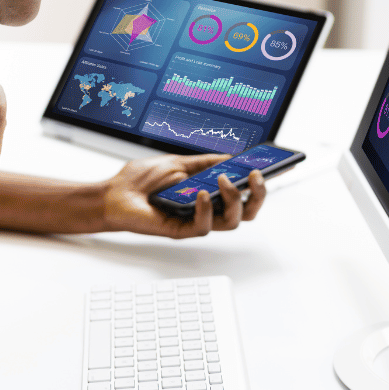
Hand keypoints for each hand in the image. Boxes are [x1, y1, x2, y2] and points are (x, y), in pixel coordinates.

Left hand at [100, 154, 269, 238]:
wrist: (114, 193)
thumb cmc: (141, 180)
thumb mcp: (179, 162)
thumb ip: (206, 162)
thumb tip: (233, 157)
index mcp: (209, 193)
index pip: (242, 193)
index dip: (260, 184)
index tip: (274, 167)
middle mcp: (207, 210)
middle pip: (246, 212)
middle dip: (257, 196)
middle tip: (255, 177)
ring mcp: (195, 221)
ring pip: (231, 223)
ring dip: (233, 200)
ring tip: (223, 182)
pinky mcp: (180, 231)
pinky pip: (203, 227)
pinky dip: (206, 209)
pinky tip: (200, 193)